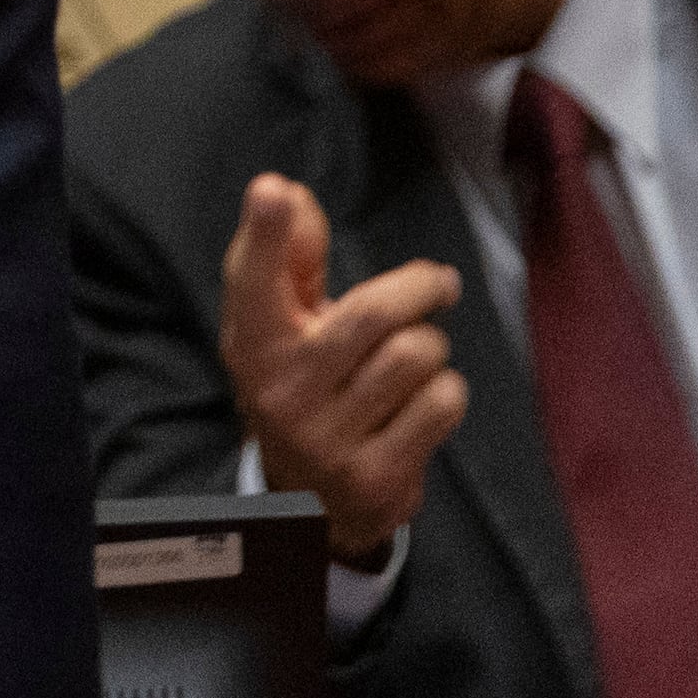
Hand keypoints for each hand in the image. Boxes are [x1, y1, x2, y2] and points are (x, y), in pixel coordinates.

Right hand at [221, 173, 467, 562]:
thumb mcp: (279, 329)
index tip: (272, 190)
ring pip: (416, 357)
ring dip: (431, 349)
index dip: (266, 233)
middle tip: (438, 284)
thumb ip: (286, 260)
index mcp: (252, 342)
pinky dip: (445, 394)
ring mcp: (328, 438)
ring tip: (414, 360)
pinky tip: (422, 402)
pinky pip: (441, 405)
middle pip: (373, 314)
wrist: (308, 506)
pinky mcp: (376, 475)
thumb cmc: (300, 387)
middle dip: (419, 289)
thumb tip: (290, 193)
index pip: (254, 279)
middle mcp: (282, 389)